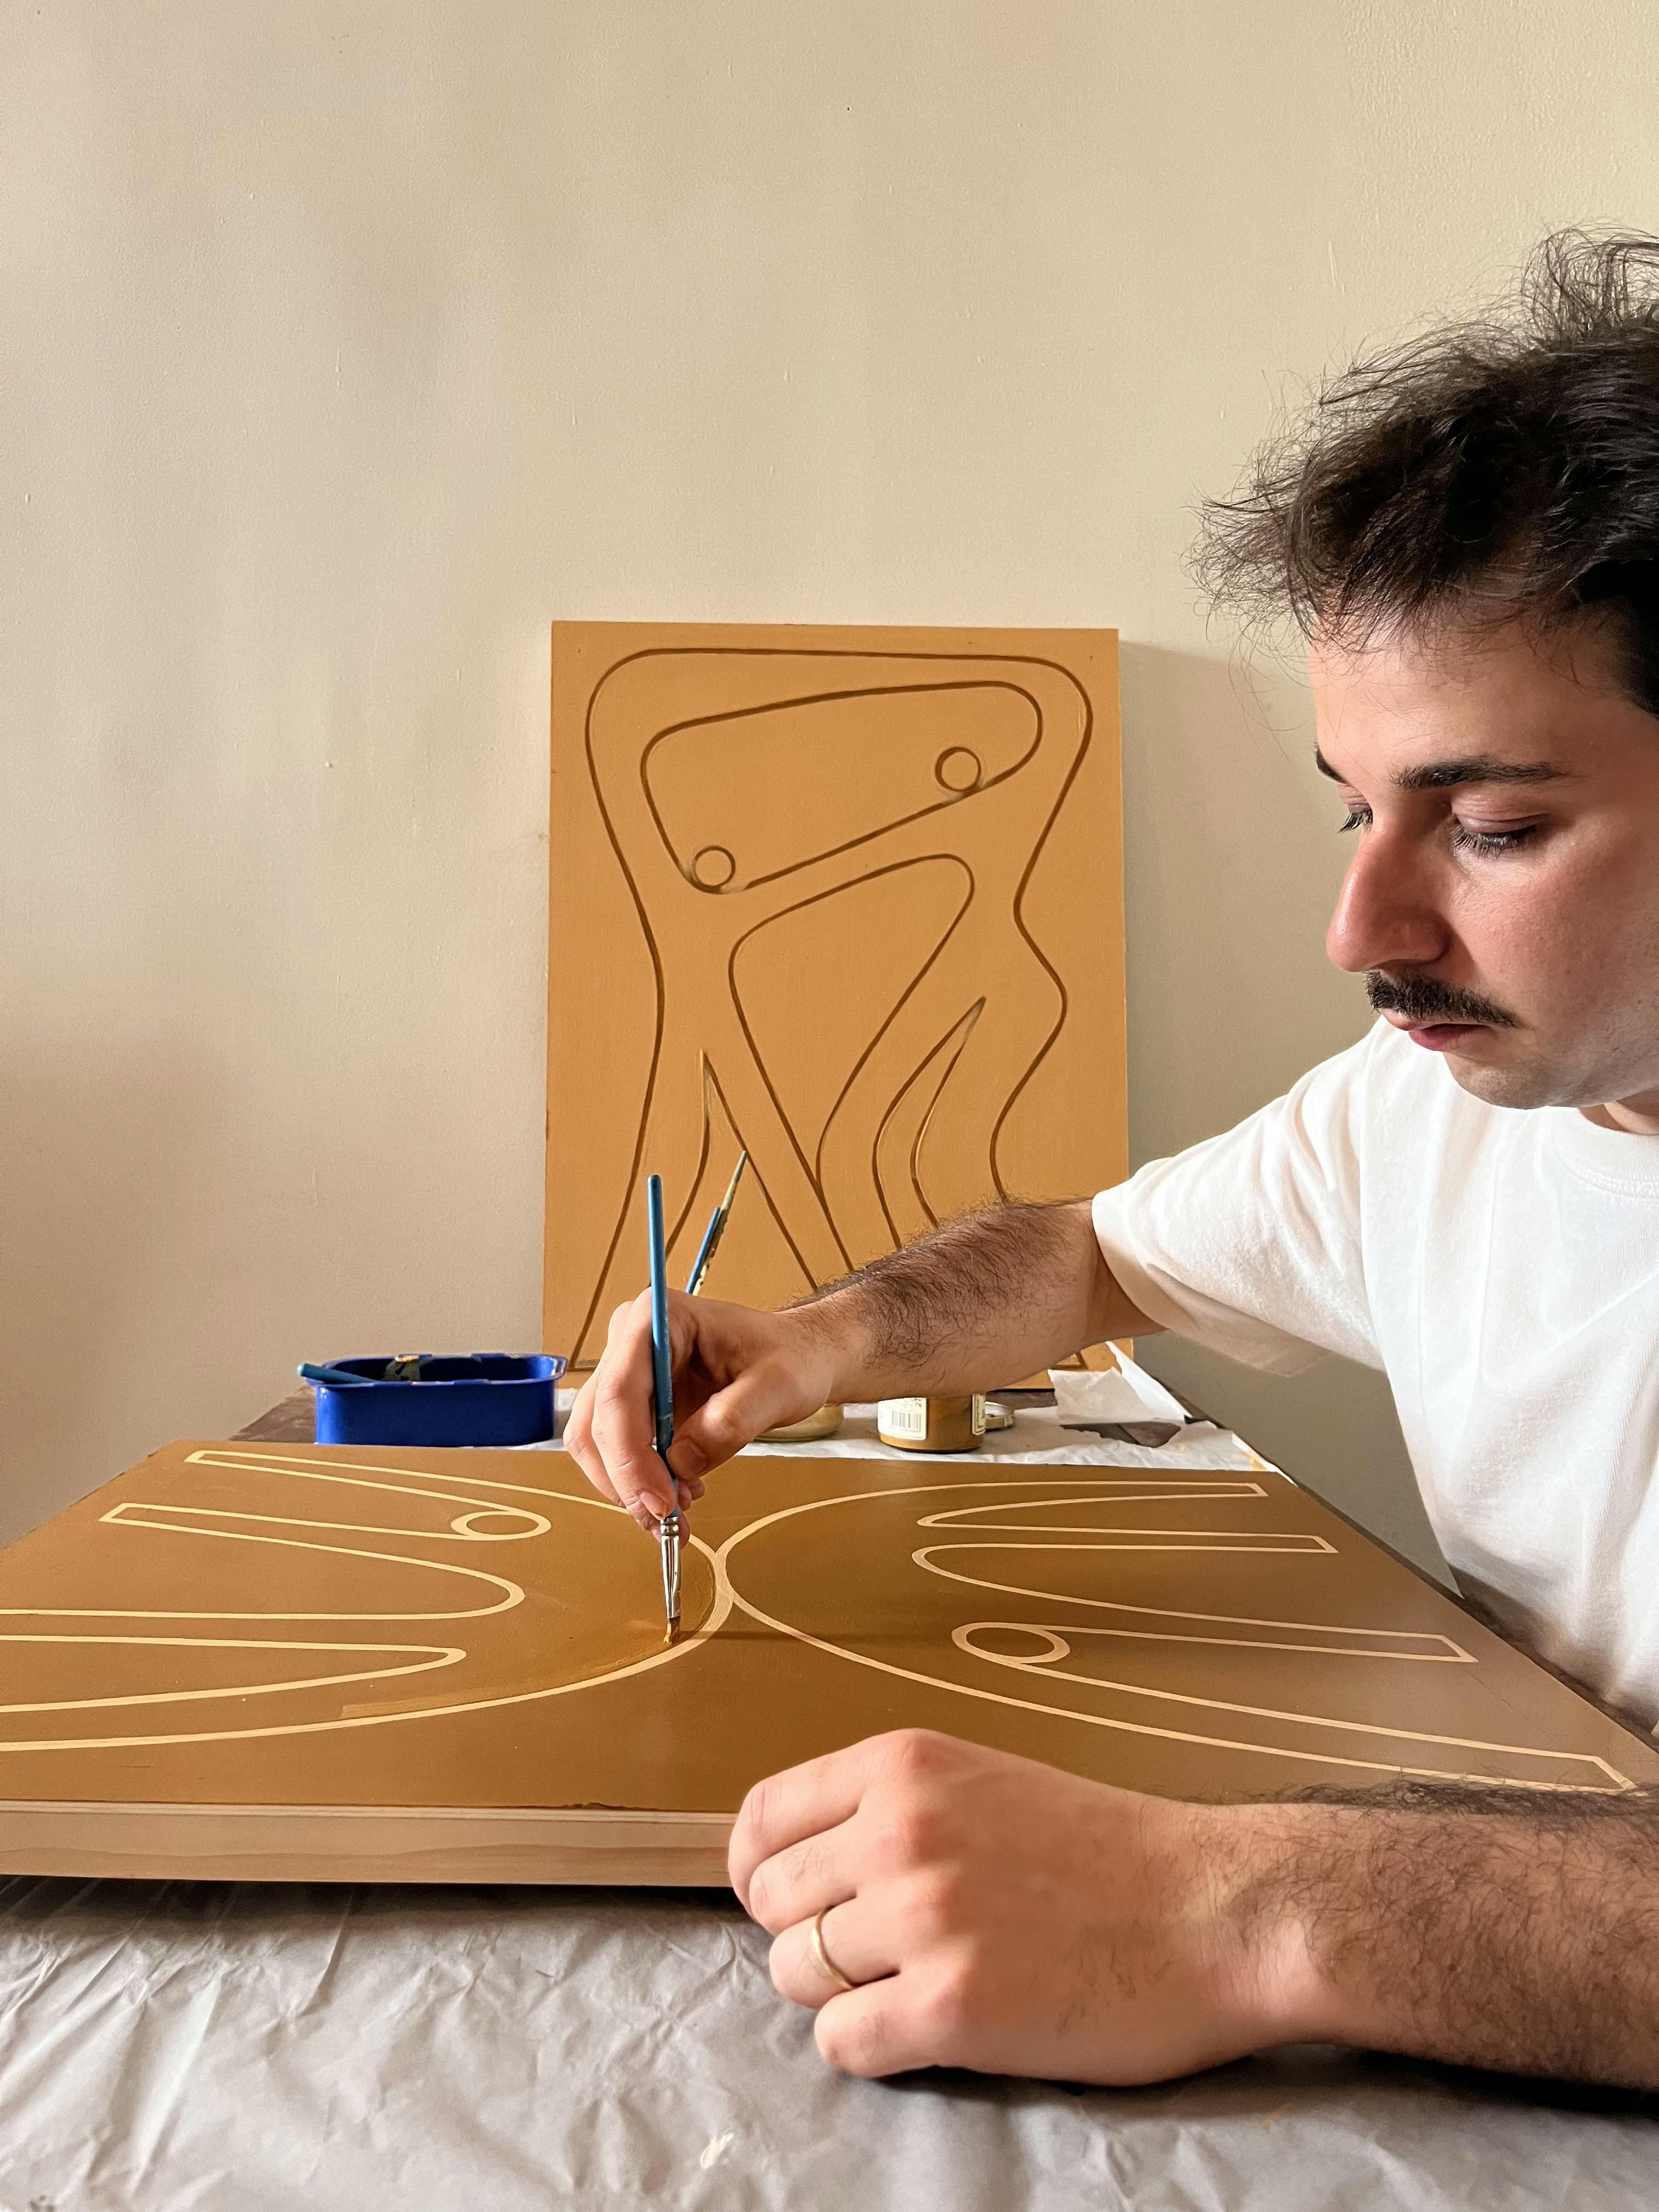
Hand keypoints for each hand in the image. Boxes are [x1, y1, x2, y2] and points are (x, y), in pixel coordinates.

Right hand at [565, 1292, 842, 1529]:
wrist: (798, 1359)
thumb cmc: (791, 1357)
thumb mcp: (780, 1386)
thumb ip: (733, 1420)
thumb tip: (681, 1462)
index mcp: (659, 1318)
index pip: (620, 1392)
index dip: (630, 1454)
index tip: (660, 1501)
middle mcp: (630, 1342)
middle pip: (598, 1422)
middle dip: (627, 1480)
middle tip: (668, 1522)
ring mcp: (629, 1374)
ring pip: (598, 1444)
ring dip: (631, 1488)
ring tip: (680, 1512)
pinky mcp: (636, 1405)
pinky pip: (618, 1452)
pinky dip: (640, 1483)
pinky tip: (681, 1492)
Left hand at [729, 1730, 1311, 2083]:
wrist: (1219, 1911)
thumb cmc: (1112, 1854)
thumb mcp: (985, 1784)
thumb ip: (893, 1809)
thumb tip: (803, 1861)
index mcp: (904, 1766)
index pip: (763, 1818)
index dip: (762, 1870)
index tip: (787, 1900)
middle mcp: (900, 1832)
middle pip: (773, 1904)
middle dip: (808, 1936)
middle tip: (873, 1954)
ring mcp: (924, 1920)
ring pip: (796, 1975)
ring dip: (838, 1995)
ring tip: (908, 1988)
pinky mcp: (953, 2008)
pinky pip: (842, 2044)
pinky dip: (872, 2049)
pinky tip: (928, 2030)